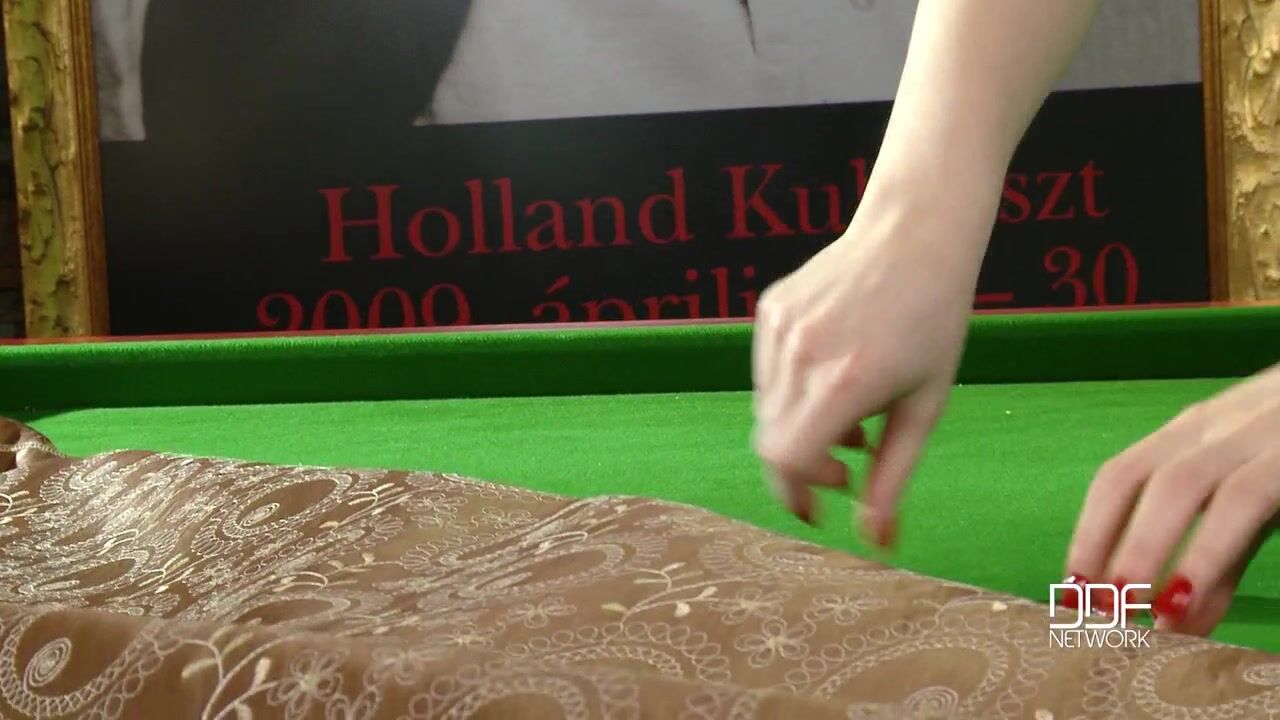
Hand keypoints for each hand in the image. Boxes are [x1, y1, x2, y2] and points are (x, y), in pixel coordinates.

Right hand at [751, 195, 987, 541]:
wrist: (914, 237)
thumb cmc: (933, 323)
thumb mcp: (924, 408)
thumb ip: (892, 479)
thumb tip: (877, 543)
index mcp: (845, 382)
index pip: (786, 459)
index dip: (798, 492)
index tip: (823, 505)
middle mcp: (802, 354)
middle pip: (770, 441)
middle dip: (801, 468)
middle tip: (844, 468)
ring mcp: (780, 329)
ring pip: (766, 408)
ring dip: (800, 427)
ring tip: (850, 412)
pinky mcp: (770, 310)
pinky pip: (767, 373)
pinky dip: (793, 390)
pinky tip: (834, 373)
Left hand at [1065, 363, 1279, 634]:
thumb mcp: (1252, 497)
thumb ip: (1216, 560)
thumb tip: (1172, 625)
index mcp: (1195, 430)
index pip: (1121, 476)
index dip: (1090, 534)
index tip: (1071, 590)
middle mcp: (1224, 424)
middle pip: (1154, 482)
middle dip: (1122, 548)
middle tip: (1104, 609)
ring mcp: (1269, 435)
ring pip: (1203, 488)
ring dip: (1168, 552)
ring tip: (1148, 609)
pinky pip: (1254, 496)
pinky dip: (1216, 549)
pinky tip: (1197, 590)